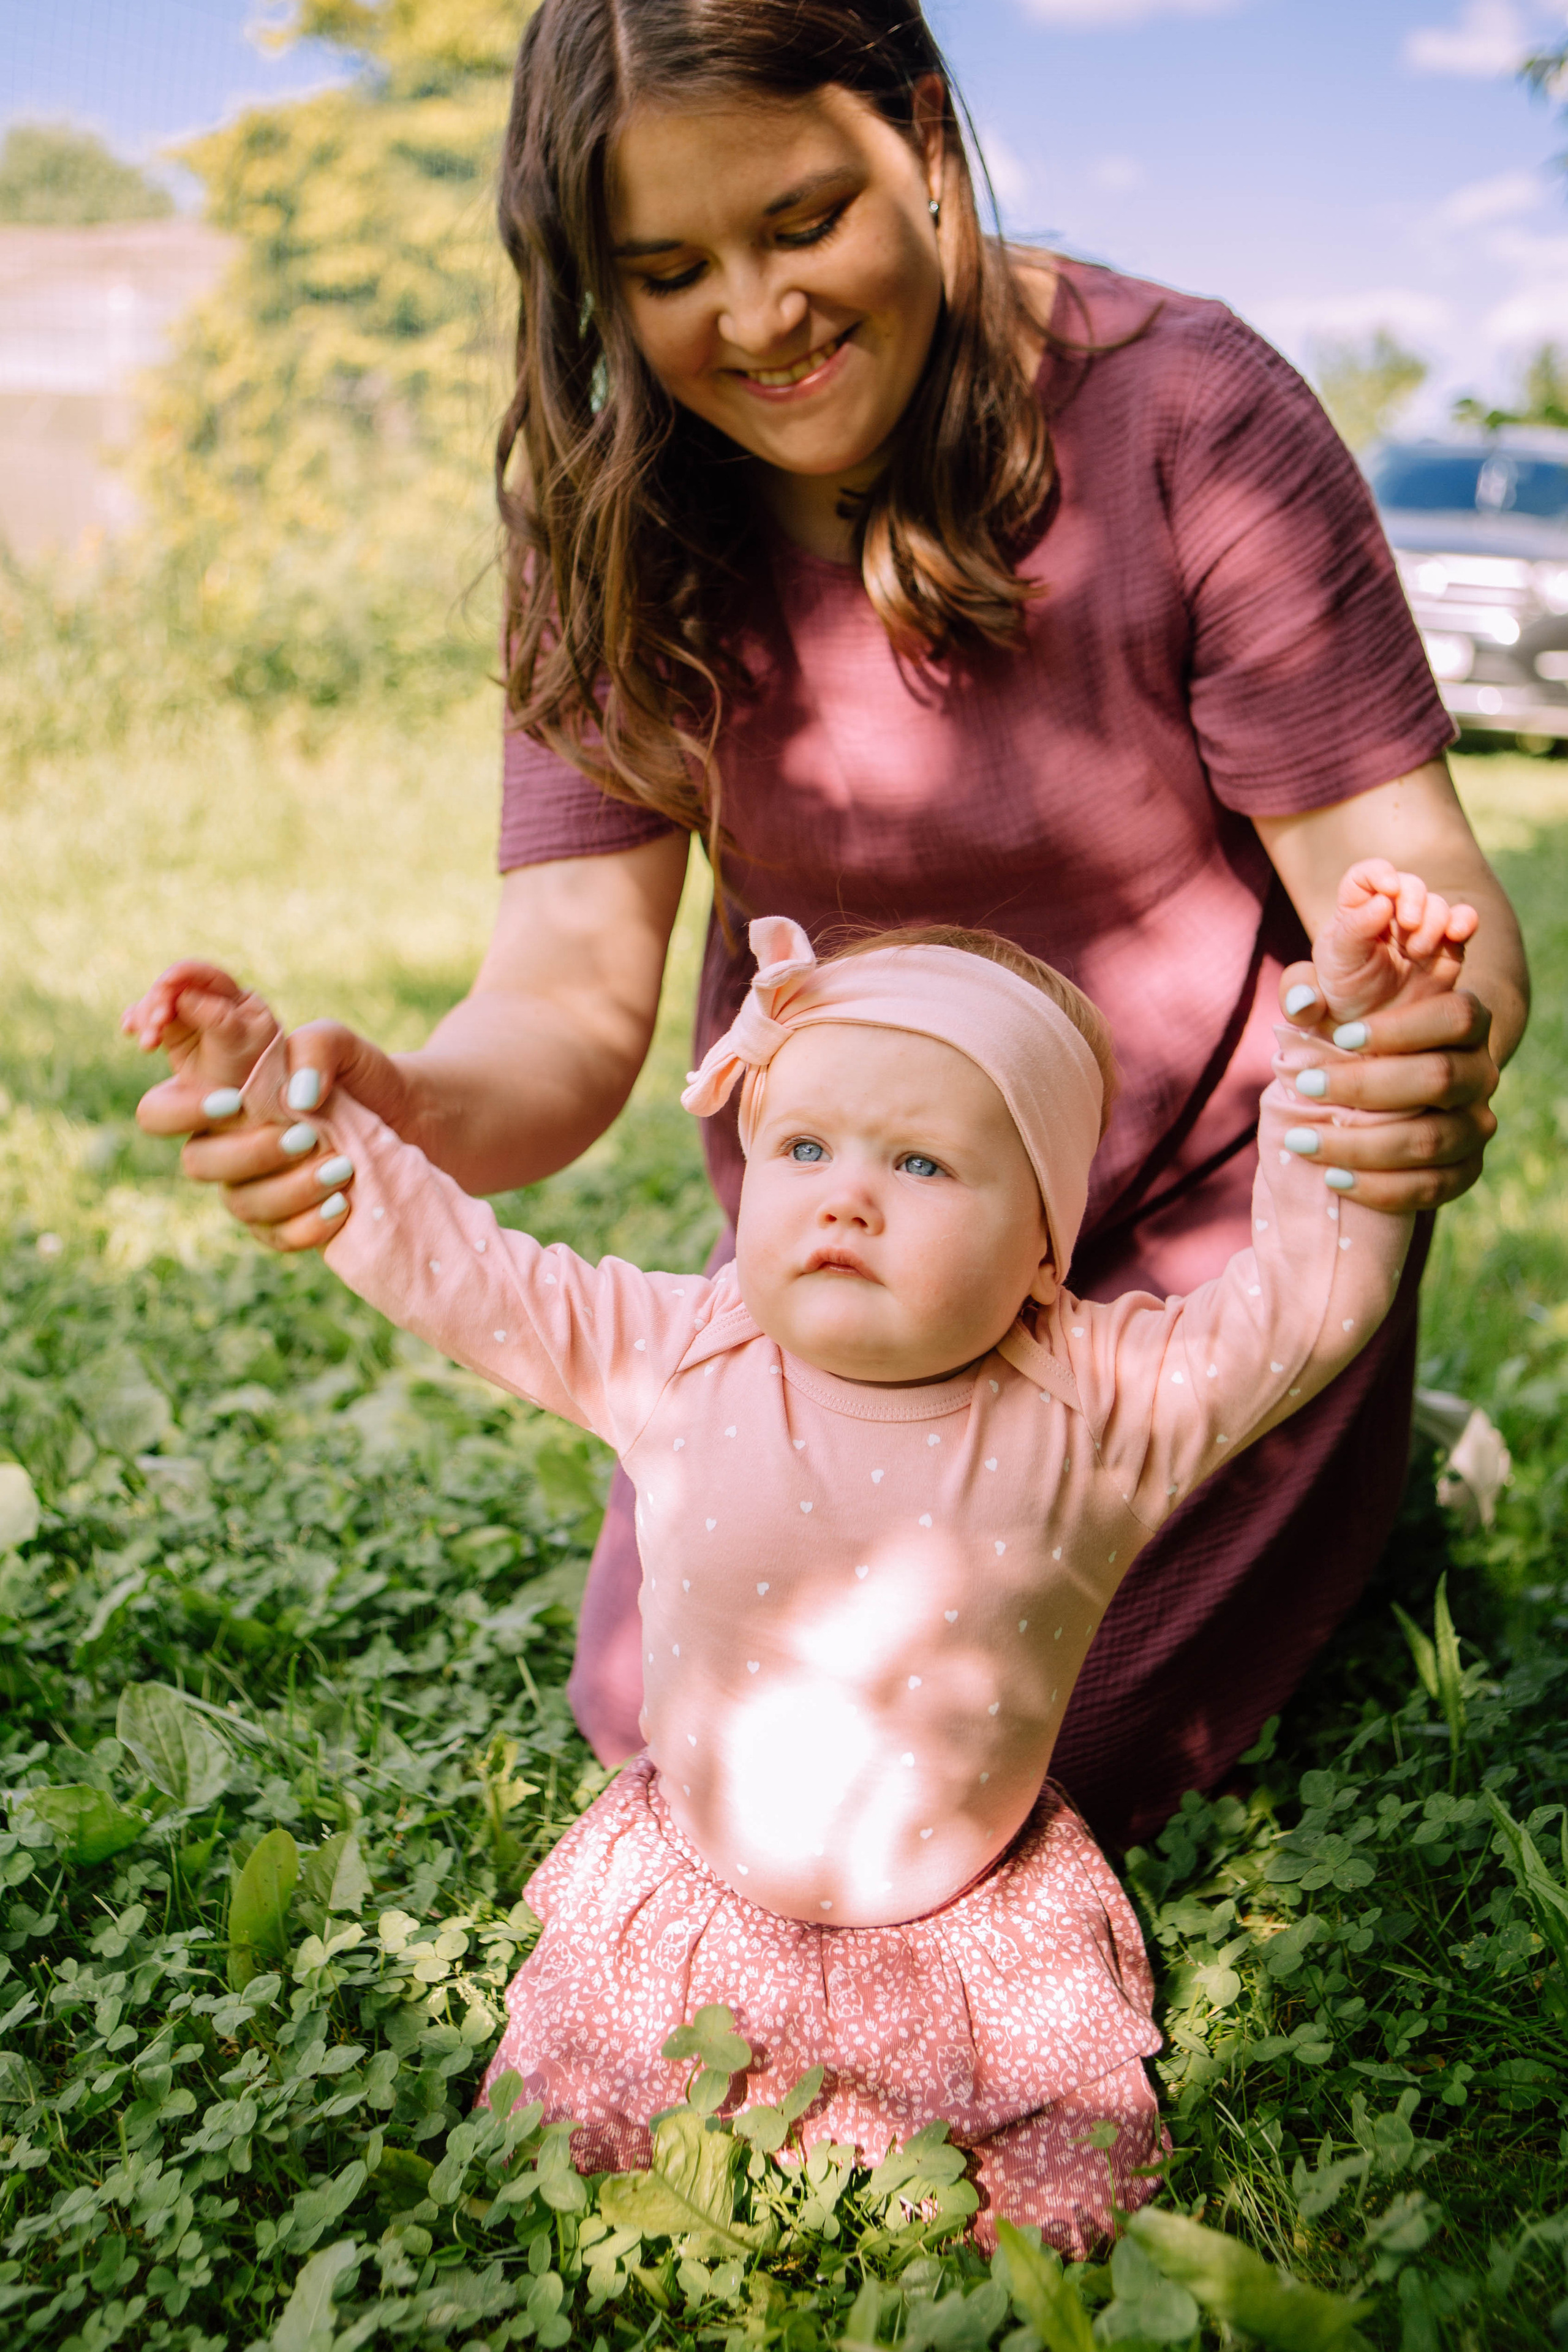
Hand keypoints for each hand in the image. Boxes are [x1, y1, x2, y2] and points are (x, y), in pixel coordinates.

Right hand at [123, 961, 281, 1132]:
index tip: (166, 987)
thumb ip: (216, 1018)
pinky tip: (130, 1029)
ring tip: (147, 1043)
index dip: (183, 977)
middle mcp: (213, 1003)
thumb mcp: (237, 1045)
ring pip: (159, 1003)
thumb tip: (184, 995)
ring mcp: (190, 1017)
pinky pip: (150, 1020)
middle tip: (155, 1026)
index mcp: (238, 999)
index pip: (207, 977)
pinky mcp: (173, 1034)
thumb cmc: (250, 1077)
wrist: (243, 1114)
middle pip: (176, 988)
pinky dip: (139, 1023)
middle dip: (161, 1003)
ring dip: (147, 1017)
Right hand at [125, 964, 413, 1252]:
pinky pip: (276, 1238)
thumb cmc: (363, 1076)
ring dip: (291, 1188)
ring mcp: (252, 1189)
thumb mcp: (342, 1045)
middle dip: (249, 1152)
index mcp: (221, 1098)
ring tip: (343, 1166)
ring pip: (239, 1203)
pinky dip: (310, 1225)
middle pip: (197, 1163)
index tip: (232, 1100)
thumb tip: (299, 1096)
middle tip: (306, 1135)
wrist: (416, 1120)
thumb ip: (315, 1046)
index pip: (161, 1110)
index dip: (179, 1108)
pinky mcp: (285, 1224)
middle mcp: (225, 1146)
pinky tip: (344, 1205)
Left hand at [1275, 863, 1496, 1213]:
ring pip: (1432, 1140)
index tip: (1342, 1037)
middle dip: (1366, 1086)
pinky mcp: (1465, 1169)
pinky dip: (1381, 1188)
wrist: (1389, 1075)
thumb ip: (1309, 987)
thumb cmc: (1354, 1029)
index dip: (1402, 1028)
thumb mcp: (1332, 997)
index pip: (1455, 1017)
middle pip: (1440, 1079)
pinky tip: (1334, 1178)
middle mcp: (1481, 1072)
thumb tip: (1301, 1007)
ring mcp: (1476, 1124)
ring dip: (1362, 1145)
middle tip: (1307, 1085)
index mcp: (1465, 1021)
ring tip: (1302, 1141)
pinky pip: (1433, 1188)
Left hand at [1310, 858, 1478, 1022]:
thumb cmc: (1344, 998)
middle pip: (1408, 885)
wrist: (1372, 1035)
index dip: (1378, 873)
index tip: (1387, 888)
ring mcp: (1421, 930)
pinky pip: (1463, 923)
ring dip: (1433, 919)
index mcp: (1354, 913)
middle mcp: (1390, 916)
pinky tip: (1458, 932)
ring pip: (1436, 904)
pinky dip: (1465, 921)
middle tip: (1408, 925)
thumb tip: (1381, 902)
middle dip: (1412, 898)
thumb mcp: (1333, 970)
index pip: (1365, 877)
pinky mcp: (1447, 949)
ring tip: (1418, 951)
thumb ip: (1352, 931)